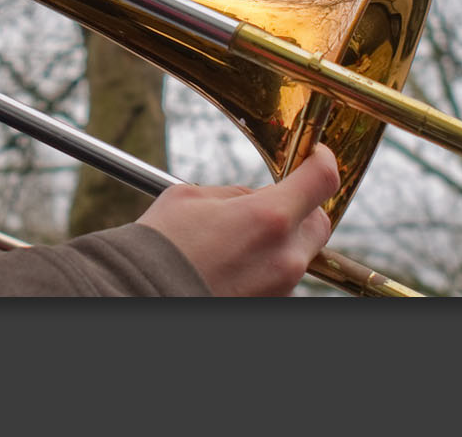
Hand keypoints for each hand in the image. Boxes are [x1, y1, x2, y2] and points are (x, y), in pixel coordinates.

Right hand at [137, 144, 339, 295]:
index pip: (322, 179)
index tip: (316, 155)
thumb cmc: (160, 247)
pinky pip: (280, 280)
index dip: (322, 161)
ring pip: (297, 255)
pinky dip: (265, 269)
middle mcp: (285, 257)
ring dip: (278, 243)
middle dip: (301, 209)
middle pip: (319, 222)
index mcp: (269, 218)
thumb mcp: (192, 198)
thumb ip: (237, 193)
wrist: (139, 294)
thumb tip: (256, 198)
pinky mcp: (271, 307)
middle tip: (272, 205)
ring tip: (236, 244)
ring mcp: (281, 288)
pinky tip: (233, 267)